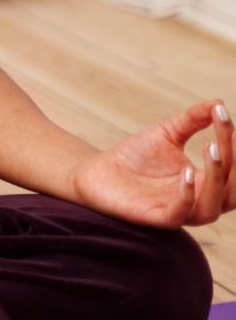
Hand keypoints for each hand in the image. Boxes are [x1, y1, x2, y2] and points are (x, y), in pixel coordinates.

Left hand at [70, 100, 230, 227]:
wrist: (98, 171)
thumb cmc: (137, 155)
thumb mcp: (168, 133)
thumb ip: (193, 119)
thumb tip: (218, 102)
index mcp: (207, 182)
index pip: (232, 168)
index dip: (232, 144)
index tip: (223, 114)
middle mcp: (200, 200)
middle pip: (232, 191)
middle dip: (235, 164)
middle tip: (230, 135)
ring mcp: (180, 212)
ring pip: (212, 206)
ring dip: (217, 177)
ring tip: (211, 147)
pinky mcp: (157, 217)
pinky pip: (180, 212)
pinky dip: (187, 195)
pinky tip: (186, 171)